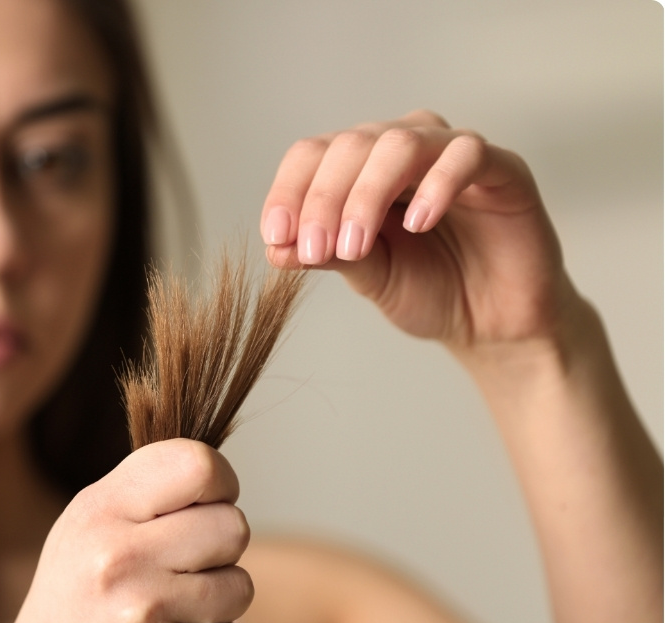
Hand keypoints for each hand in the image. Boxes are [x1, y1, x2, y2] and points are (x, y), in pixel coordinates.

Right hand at [12, 439, 252, 622]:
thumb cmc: (79, 583)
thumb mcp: (92, 518)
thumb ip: (149, 490)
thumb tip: (217, 473)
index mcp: (102, 508)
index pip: (199, 465)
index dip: (222, 481)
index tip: (211, 499)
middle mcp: (119, 556)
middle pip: (233, 526)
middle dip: (222, 545)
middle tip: (187, 559)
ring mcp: (142, 610)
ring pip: (239, 586)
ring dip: (220, 596)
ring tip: (175, 599)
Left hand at [260, 109, 580, 354]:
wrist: (492, 325)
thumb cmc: (430, 290)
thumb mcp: (367, 275)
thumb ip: (326, 254)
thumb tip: (275, 247)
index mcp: (361, 168)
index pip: (313, 154)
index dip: (289, 190)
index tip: (276, 235)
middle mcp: (402, 149)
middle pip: (350, 145)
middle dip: (324, 199)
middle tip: (317, 250)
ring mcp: (451, 153)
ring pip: (399, 143)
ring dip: (367, 195)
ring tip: (356, 245)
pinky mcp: (502, 168)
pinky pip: (466, 155)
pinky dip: (436, 185)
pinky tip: (418, 224)